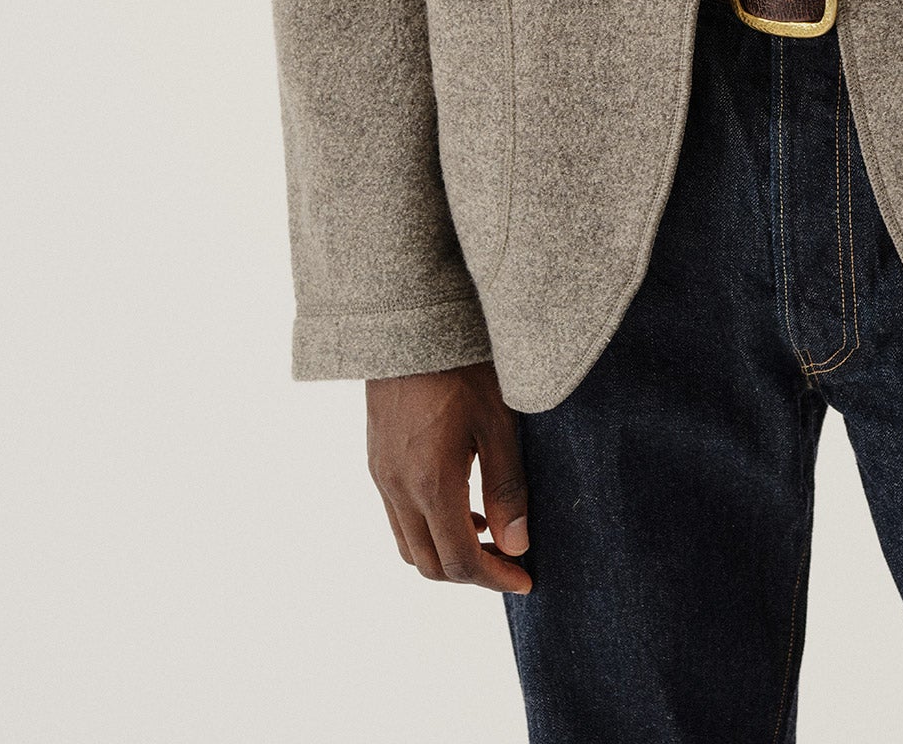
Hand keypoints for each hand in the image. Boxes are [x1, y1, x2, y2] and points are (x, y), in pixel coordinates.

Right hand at [365, 360, 531, 594]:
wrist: (408, 322)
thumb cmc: (461, 366)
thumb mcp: (498, 422)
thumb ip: (507, 488)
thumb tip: (517, 546)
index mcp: (430, 484)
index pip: (460, 561)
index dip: (496, 580)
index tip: (526, 580)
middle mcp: (397, 489)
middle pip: (430, 564)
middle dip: (472, 574)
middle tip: (511, 561)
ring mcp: (381, 476)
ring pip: (409, 545)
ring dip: (447, 552)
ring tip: (489, 532)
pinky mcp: (376, 460)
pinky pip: (397, 516)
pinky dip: (429, 527)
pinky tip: (460, 501)